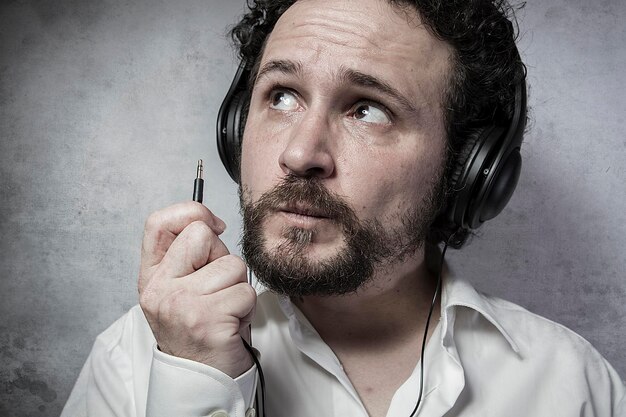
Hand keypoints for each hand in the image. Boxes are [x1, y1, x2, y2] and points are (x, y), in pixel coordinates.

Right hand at [138, 202, 255, 377]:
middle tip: (216, 288)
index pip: (158, 223)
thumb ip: (187, 257)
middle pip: (203, 235)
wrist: (200, 380)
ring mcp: (182, 304)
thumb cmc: (198, 331)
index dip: (191, 212)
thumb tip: (211, 223)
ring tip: (224, 311)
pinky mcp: (207, 319)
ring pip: (233, 265)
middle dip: (221, 257)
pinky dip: (247, 308)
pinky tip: (232, 324)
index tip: (213, 226)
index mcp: (151, 277)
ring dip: (238, 288)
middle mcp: (160, 289)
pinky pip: (246, 292)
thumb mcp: (181, 291)